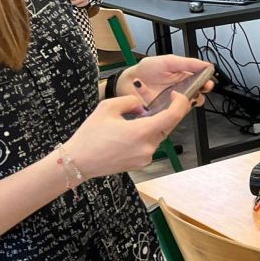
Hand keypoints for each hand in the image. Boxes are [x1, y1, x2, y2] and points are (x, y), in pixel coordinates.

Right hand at [63, 92, 192, 178]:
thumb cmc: (90, 136)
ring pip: (159, 136)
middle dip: (167, 114)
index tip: (177, 96)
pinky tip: (130, 134)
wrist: (79, 162)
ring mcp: (146, 157)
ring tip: (135, 121)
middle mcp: (148, 147)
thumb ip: (130, 101)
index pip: (173, 116)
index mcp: (142, 132)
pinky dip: (146, 137)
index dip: (180, 104)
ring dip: (154, 126)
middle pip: (168, 126)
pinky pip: (150, 146)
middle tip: (163, 103)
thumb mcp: (107, 107)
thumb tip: (141, 106)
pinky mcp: (142, 164)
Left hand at [117, 55, 214, 106]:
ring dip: (187, 101)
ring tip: (180, 94)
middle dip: (200, 94)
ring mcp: (174, 102)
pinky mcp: (166, 111)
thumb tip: (206, 65)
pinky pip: (174, 113)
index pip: (202, 82)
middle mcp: (182, 91)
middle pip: (198, 96)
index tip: (207, 83)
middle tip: (197, 90)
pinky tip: (166, 98)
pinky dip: (172, 107)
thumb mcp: (168, 61)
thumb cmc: (147, 70)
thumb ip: (187, 63)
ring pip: (188, 106)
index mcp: (185, 77)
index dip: (207, 83)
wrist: (129, 81)